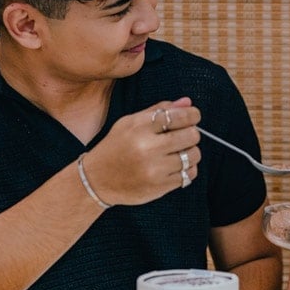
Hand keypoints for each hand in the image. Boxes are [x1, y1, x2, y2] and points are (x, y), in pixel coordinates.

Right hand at [80, 97, 201, 205]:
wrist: (96, 180)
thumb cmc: (115, 147)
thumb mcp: (130, 122)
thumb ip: (159, 110)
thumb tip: (187, 103)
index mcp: (139, 127)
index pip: (179, 116)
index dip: (192, 115)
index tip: (193, 116)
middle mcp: (147, 148)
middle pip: (191, 135)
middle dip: (192, 133)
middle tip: (185, 135)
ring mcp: (154, 169)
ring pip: (193, 156)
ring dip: (192, 152)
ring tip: (180, 151)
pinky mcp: (160, 187)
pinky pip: (189, 174)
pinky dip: (188, 168)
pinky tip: (176, 165)